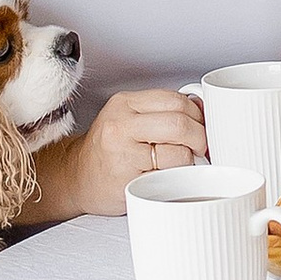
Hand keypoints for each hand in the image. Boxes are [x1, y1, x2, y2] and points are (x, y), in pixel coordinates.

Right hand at [66, 88, 207, 214]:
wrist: (77, 178)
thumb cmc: (109, 151)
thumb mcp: (129, 119)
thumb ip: (161, 112)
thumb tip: (203, 112)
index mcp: (125, 103)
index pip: (176, 100)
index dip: (197, 115)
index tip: (201, 126)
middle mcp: (121, 123)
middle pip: (179, 123)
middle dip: (199, 137)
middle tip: (199, 148)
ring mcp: (122, 152)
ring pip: (178, 152)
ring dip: (188, 160)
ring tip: (178, 163)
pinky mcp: (127, 179)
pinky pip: (168, 176)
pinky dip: (176, 177)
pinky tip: (165, 176)